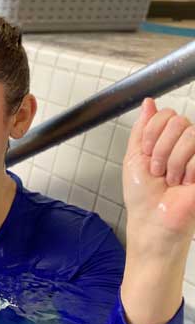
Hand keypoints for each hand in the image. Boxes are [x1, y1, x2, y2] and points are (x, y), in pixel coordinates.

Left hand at [122, 98, 194, 251]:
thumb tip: (148, 102)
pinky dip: (187, 170)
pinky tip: (185, 183)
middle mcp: (187, 145)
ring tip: (170, 178)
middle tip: (158, 170)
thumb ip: (142, 128)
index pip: (166, 114)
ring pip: (190, 134)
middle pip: (178, 121)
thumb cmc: (142, 196)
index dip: (152, 132)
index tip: (146, 153)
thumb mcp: (134, 157)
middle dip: (160, 148)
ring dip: (172, 160)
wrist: (152, 221)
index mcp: (168, 140)